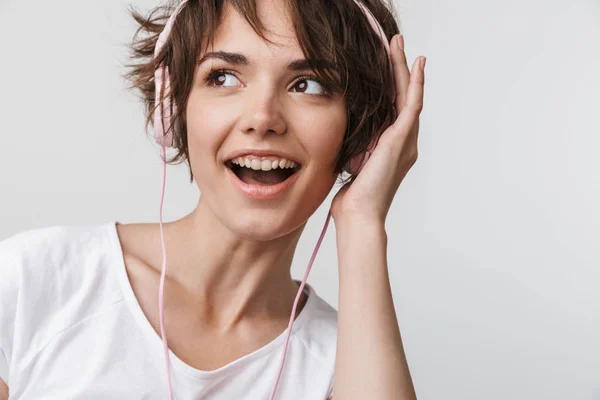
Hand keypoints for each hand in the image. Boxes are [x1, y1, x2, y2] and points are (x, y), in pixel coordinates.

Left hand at [330, 34, 425, 224]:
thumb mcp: (352, 165)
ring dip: (404, 69)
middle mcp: (404, 142)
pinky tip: (414, 66)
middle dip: (399, 69)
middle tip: (395, 44)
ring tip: (400, 45)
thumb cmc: (353, 197)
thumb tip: (350, 138)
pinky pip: (412, 105)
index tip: (386, 63)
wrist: (359, 214)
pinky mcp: (402, 140)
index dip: (392, 84)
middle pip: (403, 97)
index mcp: (392, 147)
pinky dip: (415, 84)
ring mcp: (406, 141)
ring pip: (408, 96)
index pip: (393, 108)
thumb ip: (357, 148)